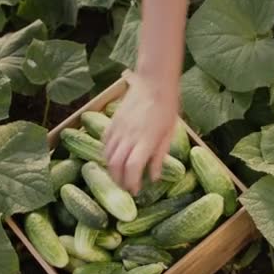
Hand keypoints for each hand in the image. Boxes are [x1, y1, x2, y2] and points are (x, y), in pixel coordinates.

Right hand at [104, 72, 178, 194]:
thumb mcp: (168, 133)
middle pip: (116, 165)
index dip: (131, 182)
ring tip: (120, 176)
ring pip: (107, 155)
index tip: (136, 190)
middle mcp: (129, 136)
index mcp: (146, 140)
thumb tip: (153, 177)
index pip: (132, 167)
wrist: (154, 83)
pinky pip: (104, 142)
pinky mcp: (112, 122)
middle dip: (119, 180)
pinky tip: (113, 158)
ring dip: (111, 169)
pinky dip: (106, 154)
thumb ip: (159, 156)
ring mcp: (118, 128)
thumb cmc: (167, 107)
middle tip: (126, 187)